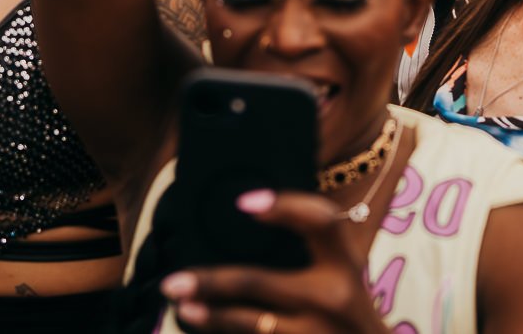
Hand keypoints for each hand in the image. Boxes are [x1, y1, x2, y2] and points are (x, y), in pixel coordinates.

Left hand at [160, 190, 388, 333]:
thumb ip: (313, 249)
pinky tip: (204, 326)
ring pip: (251, 324)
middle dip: (212, 281)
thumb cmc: (349, 305)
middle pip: (260, 282)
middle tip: (173, 281)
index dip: (285, 207)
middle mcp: (333, 297)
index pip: (321, 221)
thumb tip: (247, 215)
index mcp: (346, 263)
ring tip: (183, 307)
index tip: (243, 202)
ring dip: (212, 316)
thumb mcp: (344, 271)